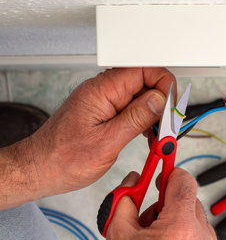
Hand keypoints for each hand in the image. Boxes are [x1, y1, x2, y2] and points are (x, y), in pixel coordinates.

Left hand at [28, 68, 174, 198]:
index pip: (143, 70)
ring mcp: (103, 101)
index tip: (170, 108)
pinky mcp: (103, 112)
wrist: (40, 169)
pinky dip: (143, 121)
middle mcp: (102, 91)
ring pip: (140, 96)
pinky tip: (145, 135)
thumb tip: (159, 100)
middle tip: (166, 126)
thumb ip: (135, 118)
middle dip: (161, 102)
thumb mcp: (106, 142)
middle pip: (144, 82)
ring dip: (153, 114)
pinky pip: (130, 108)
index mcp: (101, 91)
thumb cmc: (62, 159)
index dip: (163, 85)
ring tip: (156, 135)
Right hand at [94, 168, 221, 239]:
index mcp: (179, 229)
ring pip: (198, 223)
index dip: (171, 172)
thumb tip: (134, 180)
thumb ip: (126, 198)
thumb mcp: (118, 234)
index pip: (184, 181)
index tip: (164, 171)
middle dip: (170, 203)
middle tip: (151, 218)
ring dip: (181, 224)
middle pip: (190, 202)